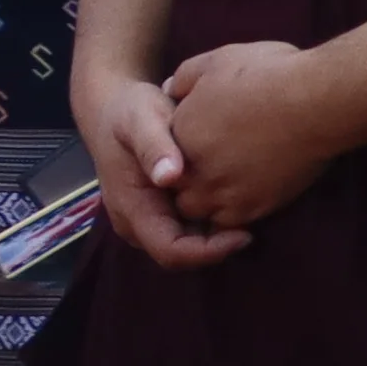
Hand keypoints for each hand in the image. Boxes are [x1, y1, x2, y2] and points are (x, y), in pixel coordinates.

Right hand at [73, 51, 247, 268]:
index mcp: (130, 207)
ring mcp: (144, 221)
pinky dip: (209, 226)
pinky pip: (184, 233)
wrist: (112, 109)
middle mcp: (134, 223)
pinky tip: (232, 205)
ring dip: (214, 239)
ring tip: (246, 215)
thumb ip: (153, 146)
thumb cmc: (128, 112)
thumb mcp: (140, 119)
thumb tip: (169, 177)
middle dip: (215, 248)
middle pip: (179, 256)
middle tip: (254, 226)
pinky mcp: (156, 213)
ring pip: (183, 248)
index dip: (208, 251)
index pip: (170, 251)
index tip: (246, 234)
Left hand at [156, 40, 346, 234]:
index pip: (164, 152)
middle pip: (177, 185)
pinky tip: (251, 192)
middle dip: (188, 177)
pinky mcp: (255, 206)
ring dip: (209, 198)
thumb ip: (184, 78)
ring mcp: (223, 192)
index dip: (182, 146)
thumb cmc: (267, 75)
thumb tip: (169, 90)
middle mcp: (193, 168)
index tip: (205, 138)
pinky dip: (235, 212)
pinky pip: (231, 223)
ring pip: (199, 208)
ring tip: (232, 180)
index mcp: (178, 133)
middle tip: (216, 164)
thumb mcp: (216, 62)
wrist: (317, 102)